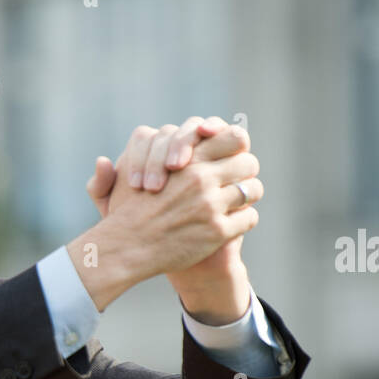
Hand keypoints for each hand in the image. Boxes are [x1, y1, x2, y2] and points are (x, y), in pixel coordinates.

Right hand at [86, 118, 262, 322]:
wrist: (126, 248)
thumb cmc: (130, 210)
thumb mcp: (139, 171)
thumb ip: (159, 149)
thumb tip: (195, 130)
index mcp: (188, 160)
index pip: (234, 138)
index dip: (237, 147)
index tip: (231, 157)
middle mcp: (201, 179)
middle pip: (248, 163)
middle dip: (245, 172)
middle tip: (237, 182)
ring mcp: (211, 205)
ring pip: (253, 190)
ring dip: (247, 197)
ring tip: (235, 204)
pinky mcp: (217, 231)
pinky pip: (249, 218)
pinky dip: (243, 221)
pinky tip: (230, 225)